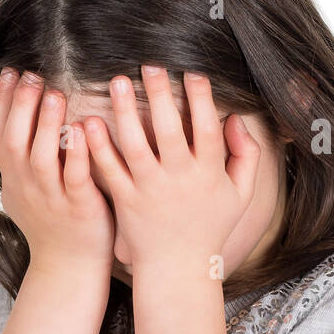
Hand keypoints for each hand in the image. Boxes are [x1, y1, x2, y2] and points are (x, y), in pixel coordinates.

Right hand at [0, 68, 114, 274]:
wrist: (69, 268)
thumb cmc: (52, 224)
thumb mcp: (24, 192)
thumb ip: (19, 161)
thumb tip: (13, 118)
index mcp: (13, 178)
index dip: (0, 102)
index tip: (10, 72)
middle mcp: (26, 186)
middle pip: (14, 140)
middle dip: (21, 106)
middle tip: (33, 76)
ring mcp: (51, 198)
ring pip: (42, 158)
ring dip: (47, 125)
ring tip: (55, 94)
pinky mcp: (79, 208)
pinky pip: (76, 178)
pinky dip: (80, 153)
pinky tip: (87, 130)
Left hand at [84, 66, 258, 276]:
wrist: (177, 269)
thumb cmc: (209, 228)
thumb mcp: (240, 195)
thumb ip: (246, 156)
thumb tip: (237, 119)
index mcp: (208, 173)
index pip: (207, 128)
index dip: (201, 98)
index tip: (192, 71)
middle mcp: (179, 179)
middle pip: (169, 130)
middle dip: (159, 95)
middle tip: (149, 64)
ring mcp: (150, 190)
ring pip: (135, 145)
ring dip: (124, 112)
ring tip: (116, 82)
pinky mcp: (125, 201)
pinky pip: (110, 170)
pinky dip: (98, 147)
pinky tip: (88, 122)